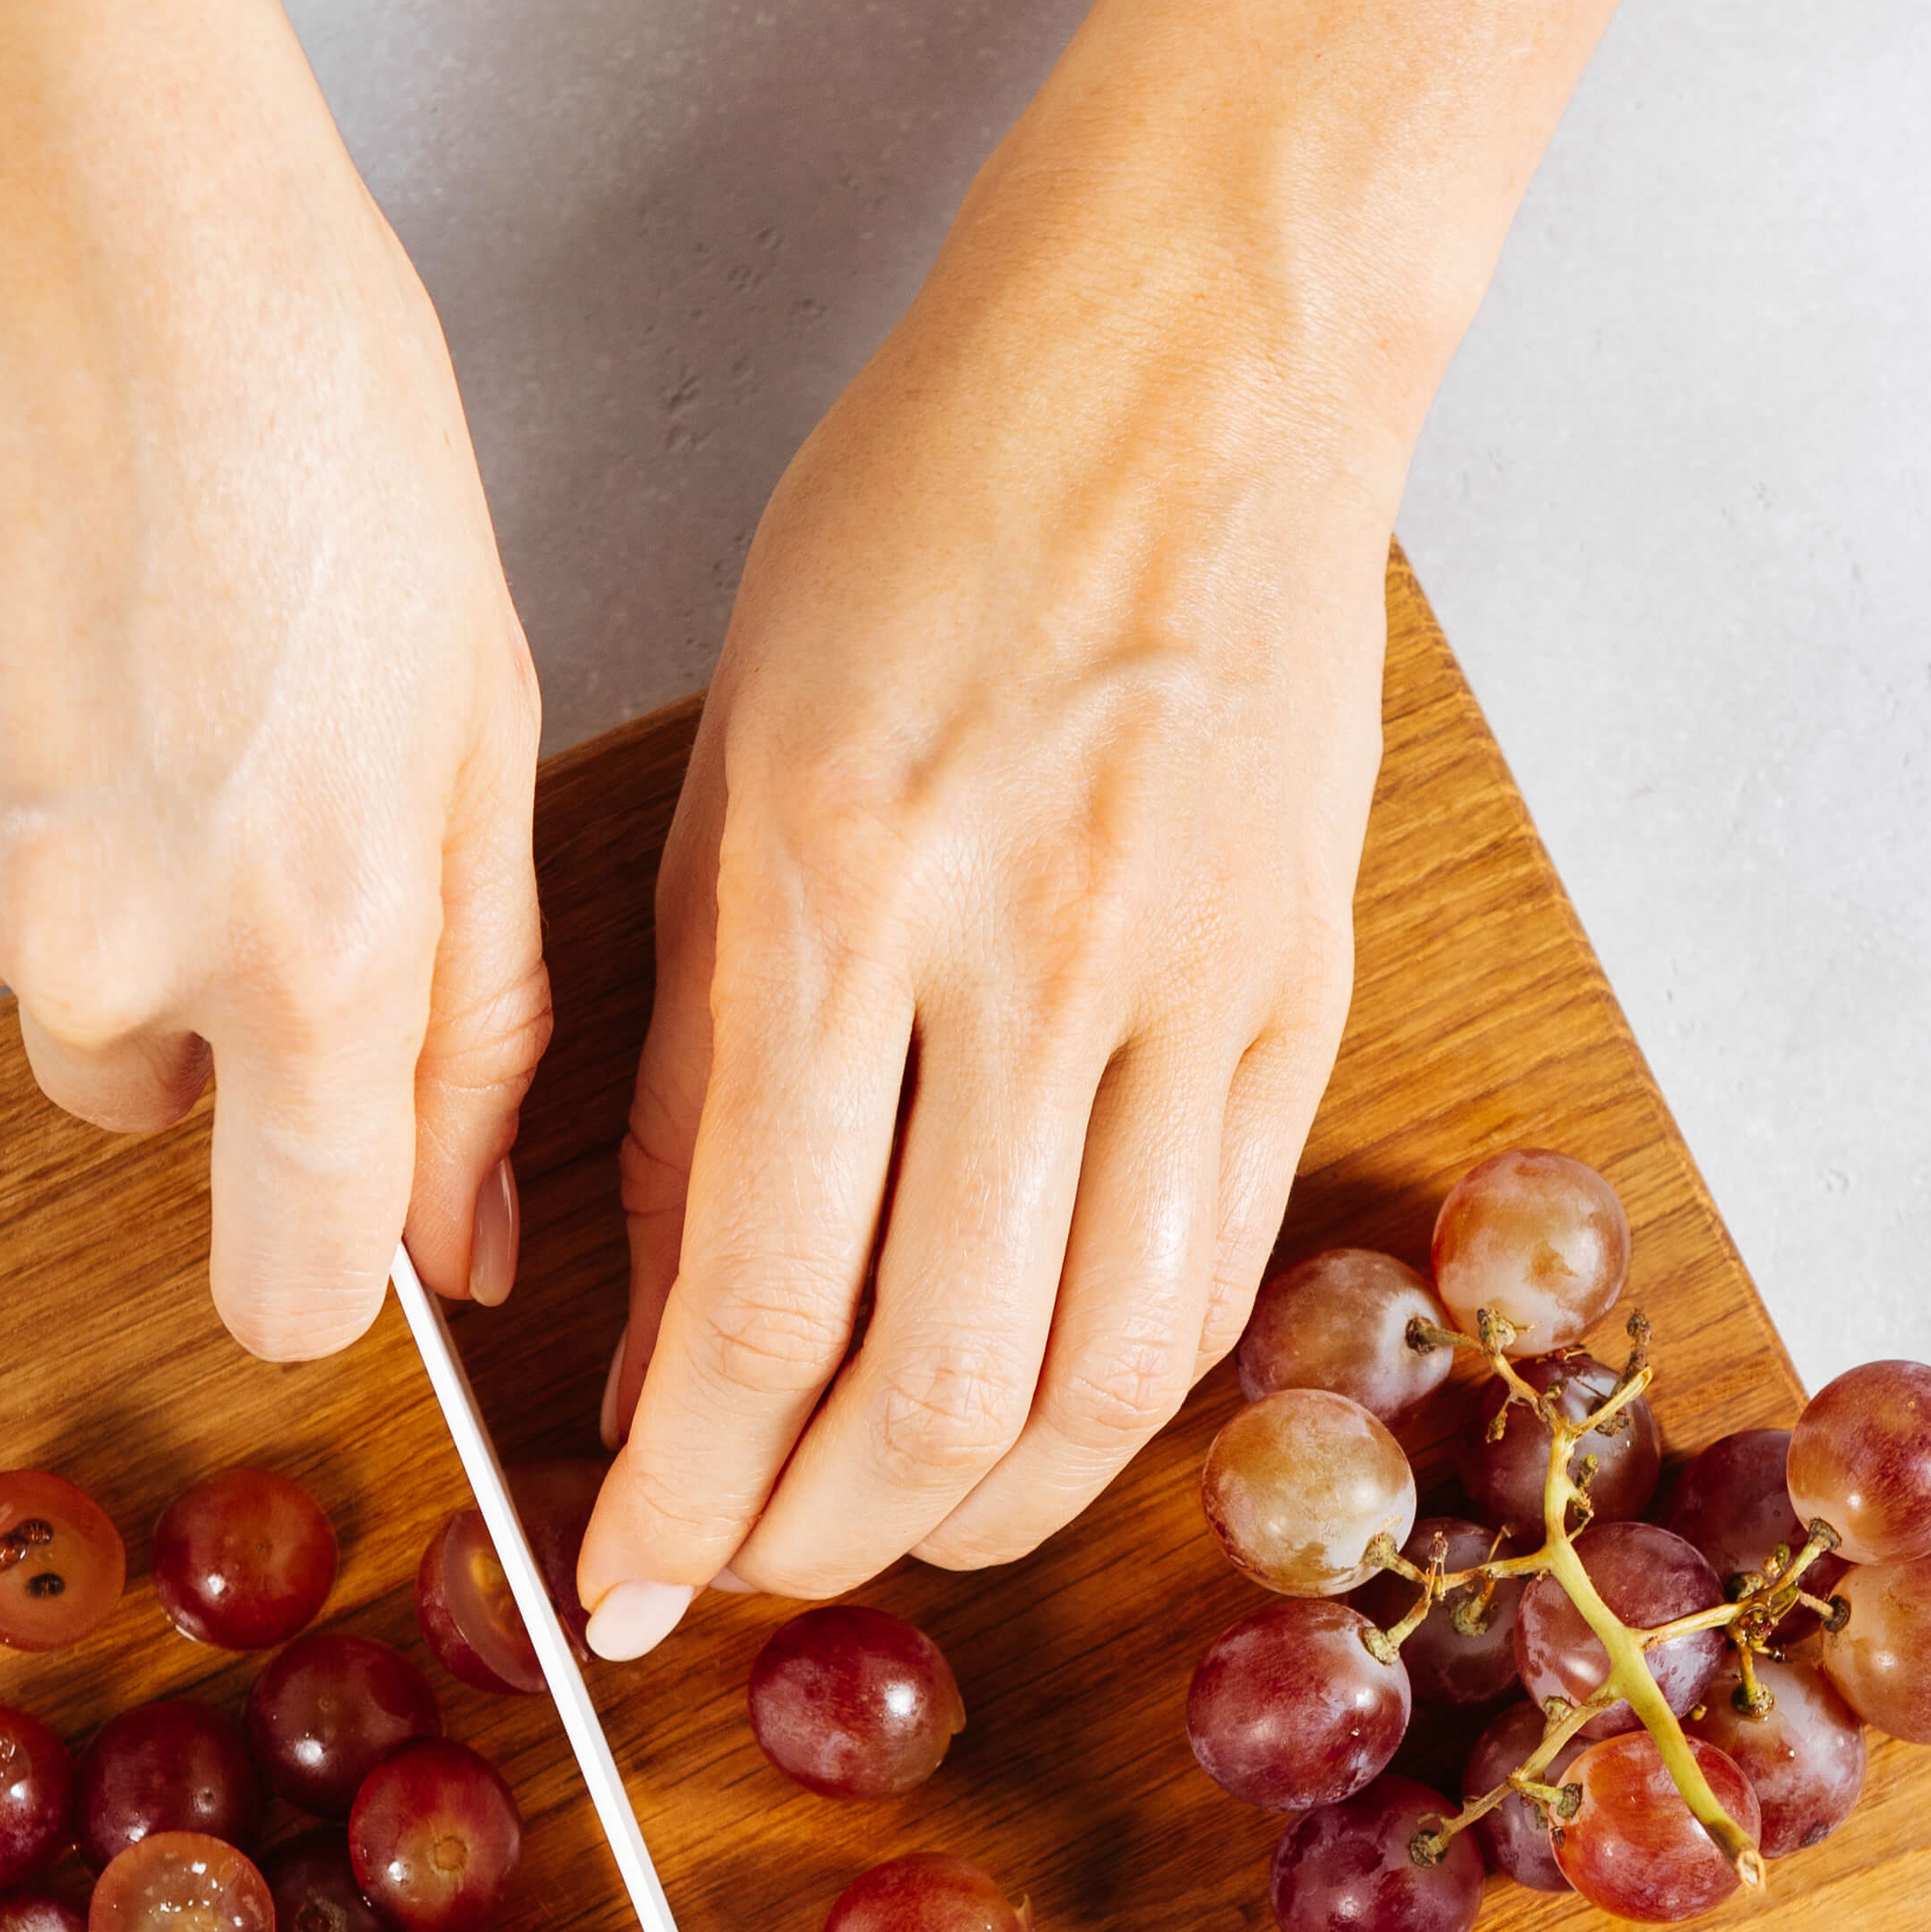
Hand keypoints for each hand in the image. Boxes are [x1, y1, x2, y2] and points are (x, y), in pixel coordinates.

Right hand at [0, 0, 546, 1357]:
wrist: (33, 167)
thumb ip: (476, 1013)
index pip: (290, 1290)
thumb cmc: (292, 382)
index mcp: (307, 948)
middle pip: (137, 1095)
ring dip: (39, 838)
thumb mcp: (477, 700)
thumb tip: (460, 1246)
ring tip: (82, 616)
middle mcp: (96, 956)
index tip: (310, 1162)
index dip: (309, 1238)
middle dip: (180, 970)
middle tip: (202, 727)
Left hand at [580, 213, 1397, 1640]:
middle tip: (739, 1580)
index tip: (623, 1578)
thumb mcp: (731, 766)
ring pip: (1102, 1375)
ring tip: (878, 1536)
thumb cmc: (924, 517)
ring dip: (975, 1512)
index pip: (761, 1292)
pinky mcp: (1306, 991)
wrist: (1198, 351)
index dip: (689, 1489)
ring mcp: (1196, 981)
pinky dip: (1115, 1405)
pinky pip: (1216, 1273)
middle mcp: (1032, 951)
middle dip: (817, 1537)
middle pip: (936, 1380)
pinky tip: (1027, 1433)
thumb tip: (660, 1338)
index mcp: (844, 882)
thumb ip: (690, 1067)